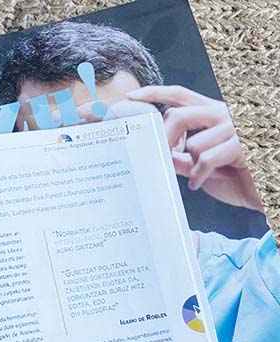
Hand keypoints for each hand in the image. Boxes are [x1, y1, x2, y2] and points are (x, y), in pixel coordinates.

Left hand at [127, 85, 261, 210]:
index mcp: (213, 114)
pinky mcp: (243, 145)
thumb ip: (180, 157)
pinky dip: (198, 175)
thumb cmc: (238, 177)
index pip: (180, 95)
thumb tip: (156, 154)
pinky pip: (206, 159)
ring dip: (190, 165)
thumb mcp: (200, 166)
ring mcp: (236, 127)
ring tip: (196, 176)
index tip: (131, 97)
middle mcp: (224, 114)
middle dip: (163, 140)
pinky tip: (198, 183)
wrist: (268, 192)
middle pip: (178, 115)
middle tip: (160, 158)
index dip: (154, 93)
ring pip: (192, 142)